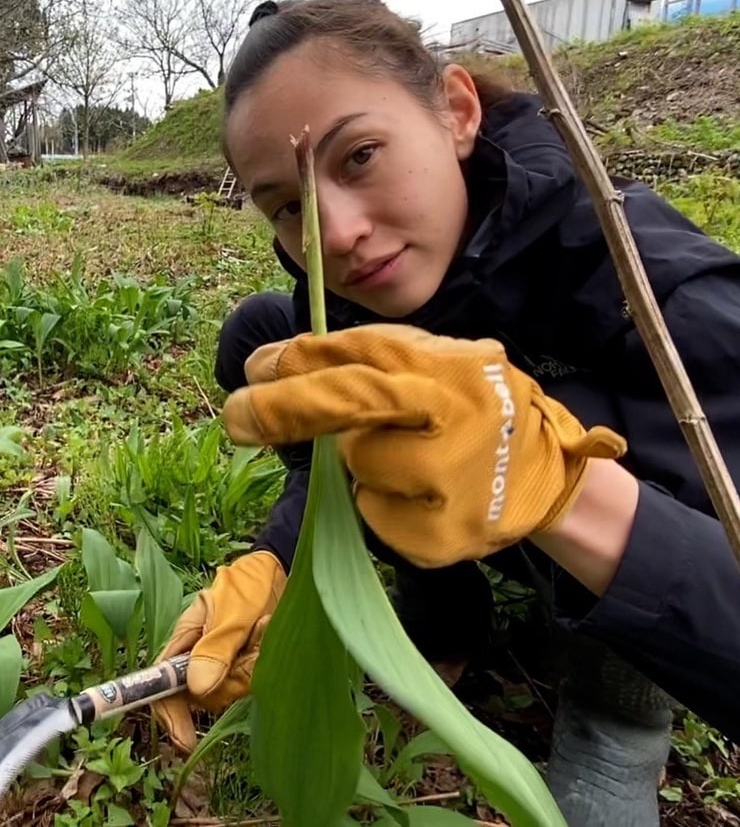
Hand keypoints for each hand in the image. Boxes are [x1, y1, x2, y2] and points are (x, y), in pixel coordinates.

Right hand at [153, 550, 285, 752]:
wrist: (283, 571)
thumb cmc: (250, 584)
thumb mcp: (233, 611)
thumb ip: (216, 647)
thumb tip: (196, 689)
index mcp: (184, 640)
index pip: (164, 685)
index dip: (170, 714)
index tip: (185, 739)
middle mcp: (199, 657)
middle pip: (204, 695)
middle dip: (230, 678)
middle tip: (252, 642)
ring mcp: (223, 664)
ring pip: (231, 690)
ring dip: (251, 665)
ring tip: (262, 630)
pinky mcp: (245, 667)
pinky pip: (251, 683)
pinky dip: (262, 664)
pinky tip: (267, 639)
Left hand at [222, 325, 625, 567]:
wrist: (550, 476)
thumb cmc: (476, 411)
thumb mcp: (439, 367)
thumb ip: (375, 365)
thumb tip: (278, 367)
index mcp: (446, 363)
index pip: (360, 351)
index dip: (297, 360)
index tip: (254, 370)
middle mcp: (453, 411)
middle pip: (353, 401)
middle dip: (285, 407)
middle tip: (236, 418)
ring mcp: (451, 475)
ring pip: (360, 467)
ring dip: (365, 466)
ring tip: (413, 464)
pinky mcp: (446, 533)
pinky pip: (377, 516)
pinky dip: (386, 508)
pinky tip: (425, 498)